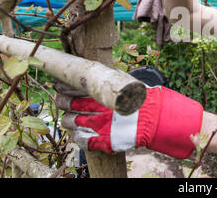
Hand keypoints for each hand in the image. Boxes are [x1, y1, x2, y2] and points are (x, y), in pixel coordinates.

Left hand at [55, 81, 202, 158]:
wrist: (156, 118)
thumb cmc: (143, 99)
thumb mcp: (127, 83)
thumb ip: (112, 82)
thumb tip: (102, 76)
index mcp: (100, 94)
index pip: (73, 88)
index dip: (64, 87)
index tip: (60, 85)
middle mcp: (95, 109)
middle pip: (66, 104)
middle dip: (62, 101)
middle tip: (62, 100)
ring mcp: (97, 125)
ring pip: (69, 122)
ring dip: (68, 120)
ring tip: (72, 118)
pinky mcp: (102, 140)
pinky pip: (80, 140)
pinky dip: (78, 137)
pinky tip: (81, 134)